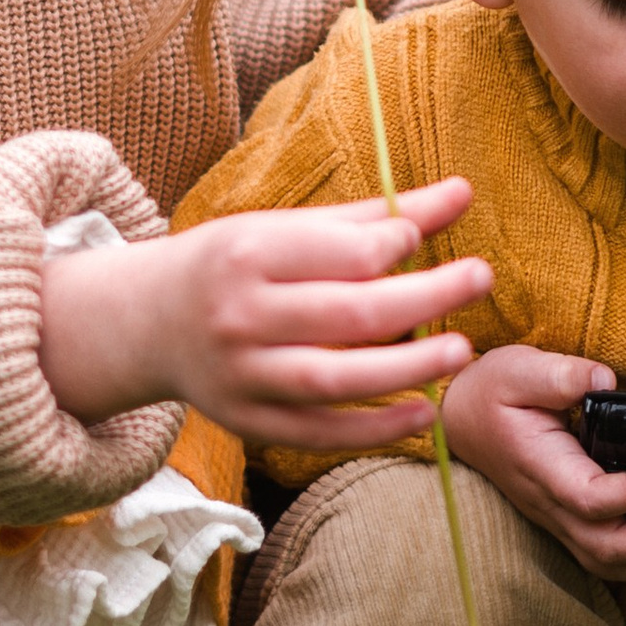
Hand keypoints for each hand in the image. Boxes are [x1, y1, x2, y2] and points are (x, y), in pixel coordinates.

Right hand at [39, 180, 491, 447]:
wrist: (146, 321)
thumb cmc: (235, 263)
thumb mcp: (290, 226)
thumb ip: (377, 215)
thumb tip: (463, 193)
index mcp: (249, 253)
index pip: (341, 253)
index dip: (396, 244)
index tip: (424, 238)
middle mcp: (242, 316)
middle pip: (349, 315)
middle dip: (425, 298)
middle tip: (479, 280)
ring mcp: (243, 376)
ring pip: (335, 380)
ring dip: (408, 368)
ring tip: (461, 351)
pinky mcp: (247, 422)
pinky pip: (319, 433)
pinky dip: (375, 429)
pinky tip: (423, 412)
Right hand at [438, 343, 625, 580]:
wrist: (459, 418)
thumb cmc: (490, 391)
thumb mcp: (519, 368)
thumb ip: (561, 374)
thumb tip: (606, 379)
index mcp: (542, 468)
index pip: (591, 499)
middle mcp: (549, 504)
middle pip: (606, 548)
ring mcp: (556, 518)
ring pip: (608, 563)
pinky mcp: (566, 520)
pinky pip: (605, 557)